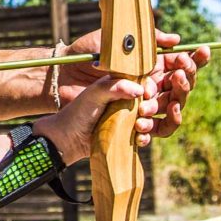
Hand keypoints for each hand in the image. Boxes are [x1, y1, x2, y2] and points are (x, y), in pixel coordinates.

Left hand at [35, 75, 157, 164]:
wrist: (68, 139)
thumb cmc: (78, 111)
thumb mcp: (93, 94)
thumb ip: (113, 87)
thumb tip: (139, 90)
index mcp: (120, 85)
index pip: (144, 82)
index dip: (149, 87)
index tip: (147, 93)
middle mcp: (126, 100)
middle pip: (151, 100)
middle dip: (152, 105)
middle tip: (143, 110)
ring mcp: (128, 118)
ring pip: (151, 118)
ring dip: (150, 122)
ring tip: (139, 125)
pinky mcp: (128, 134)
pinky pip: (145, 135)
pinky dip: (145, 137)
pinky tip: (138, 138)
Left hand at [58, 28, 209, 137]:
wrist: (61, 79)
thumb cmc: (85, 54)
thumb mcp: (113, 41)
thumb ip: (144, 40)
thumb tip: (175, 39)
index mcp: (149, 65)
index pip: (180, 64)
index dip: (194, 60)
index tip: (202, 52)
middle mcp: (149, 84)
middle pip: (180, 88)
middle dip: (183, 83)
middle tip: (177, 77)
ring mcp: (141, 104)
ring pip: (168, 111)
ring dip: (165, 108)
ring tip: (147, 103)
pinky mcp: (129, 122)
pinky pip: (149, 133)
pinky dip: (148, 131)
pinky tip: (140, 126)